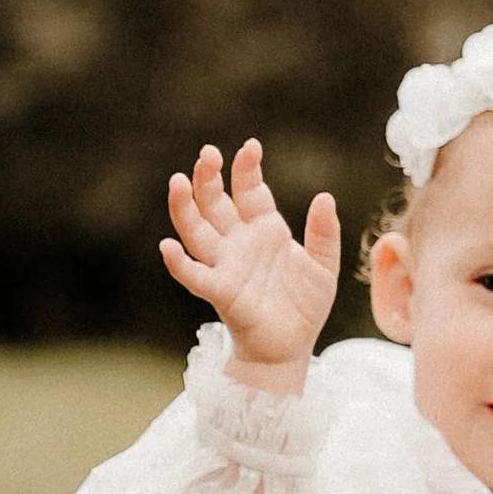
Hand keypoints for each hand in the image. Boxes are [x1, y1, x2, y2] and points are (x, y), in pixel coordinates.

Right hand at [162, 139, 340, 381]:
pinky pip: (194, 275)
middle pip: (215, 203)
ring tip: (178, 181)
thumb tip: (324, 197)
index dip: (247, 168)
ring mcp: (225, 265)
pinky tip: (168, 246)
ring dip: (184, 207)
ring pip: (196, 231)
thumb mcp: (323, 265)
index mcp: (264, 229)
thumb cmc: (304, 305)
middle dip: (208, 177)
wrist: (292, 347)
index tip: (251, 146)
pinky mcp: (220, 292)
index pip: (249, 190)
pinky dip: (179, 263)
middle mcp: (238, 242)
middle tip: (207, 154)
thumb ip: (323, 233)